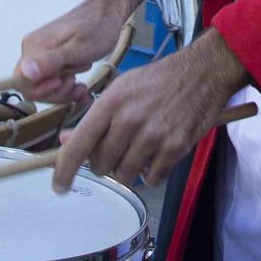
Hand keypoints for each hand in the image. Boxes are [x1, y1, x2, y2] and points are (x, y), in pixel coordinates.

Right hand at [17, 0, 128, 104]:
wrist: (108, 14)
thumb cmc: (97, 29)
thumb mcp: (77, 50)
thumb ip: (51, 62)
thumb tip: (24, 72)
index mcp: (33, 47)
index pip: (22, 82)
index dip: (41, 90)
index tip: (63, 82)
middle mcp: (32, 51)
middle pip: (32, 87)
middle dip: (56, 92)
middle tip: (77, 85)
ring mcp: (41, 55)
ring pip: (43, 86)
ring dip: (64, 91)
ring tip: (82, 87)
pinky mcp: (51, 59)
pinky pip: (52, 80)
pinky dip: (67, 89)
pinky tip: (81, 90)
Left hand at [51, 34, 244, 190]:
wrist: (201, 72)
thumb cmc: (156, 80)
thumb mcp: (121, 89)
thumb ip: (95, 118)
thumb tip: (67, 141)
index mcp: (111, 103)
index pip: (79, 145)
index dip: (64, 170)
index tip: (59, 187)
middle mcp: (129, 120)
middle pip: (101, 165)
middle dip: (104, 162)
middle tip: (117, 148)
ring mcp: (153, 135)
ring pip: (124, 175)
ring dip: (127, 169)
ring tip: (139, 150)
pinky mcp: (175, 148)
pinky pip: (151, 178)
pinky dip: (150, 173)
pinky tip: (156, 154)